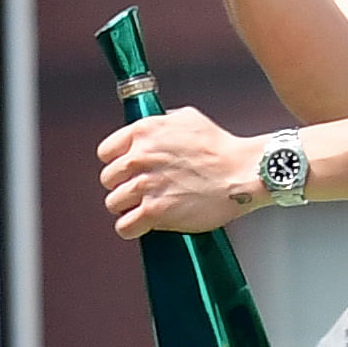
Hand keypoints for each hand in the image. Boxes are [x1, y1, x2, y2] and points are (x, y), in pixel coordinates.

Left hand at [98, 106, 260, 236]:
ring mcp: (146, 185)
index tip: (127, 169)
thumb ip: (160, 123)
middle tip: (141, 188)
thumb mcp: (188, 119)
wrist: (242, 172)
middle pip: (108, 179)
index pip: (106, 152)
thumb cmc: (220, 147)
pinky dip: (132, 227)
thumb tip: (148, 131)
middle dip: (123, 185)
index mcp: (144, 132)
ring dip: (128, 206)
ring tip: (145, 206)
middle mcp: (140, 157)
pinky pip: (124, 226)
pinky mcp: (155, 211)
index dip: (117, 162)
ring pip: (113, 203)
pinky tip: (143, 223)